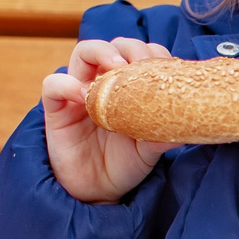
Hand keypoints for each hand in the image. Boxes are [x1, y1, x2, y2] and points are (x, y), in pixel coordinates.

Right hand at [43, 37, 175, 204]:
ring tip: (116, 67)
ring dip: (101, 52)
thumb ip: (161, 137)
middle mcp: (104, 83)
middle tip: (142, 64)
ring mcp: (79, 93)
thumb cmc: (125, 163)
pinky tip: (83, 97)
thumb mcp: (148, 150)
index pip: (141, 55)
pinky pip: (53, 85)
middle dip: (131, 48)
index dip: (154, 53)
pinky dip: (67, 84)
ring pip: (83, 53)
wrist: (99, 192)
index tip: (166, 66)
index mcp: (129, 87)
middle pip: (114, 46)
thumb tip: (185, 130)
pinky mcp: (56, 110)